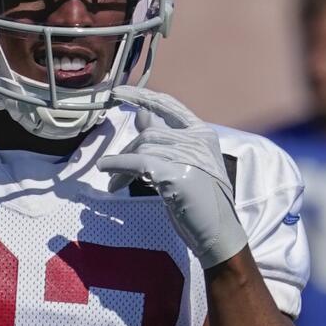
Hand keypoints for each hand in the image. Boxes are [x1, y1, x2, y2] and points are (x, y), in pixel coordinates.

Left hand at [98, 85, 246, 268]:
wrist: (218, 233)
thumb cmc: (201, 199)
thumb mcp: (186, 163)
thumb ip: (166, 140)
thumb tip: (141, 115)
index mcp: (202, 133)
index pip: (168, 105)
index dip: (142, 96)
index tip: (118, 92)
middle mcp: (197, 140)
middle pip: (150, 132)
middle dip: (128, 150)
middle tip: (112, 169)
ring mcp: (189, 156)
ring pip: (142, 147)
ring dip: (121, 163)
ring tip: (113, 183)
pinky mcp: (176, 174)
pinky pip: (138, 162)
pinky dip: (119, 164)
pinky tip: (107, 169)